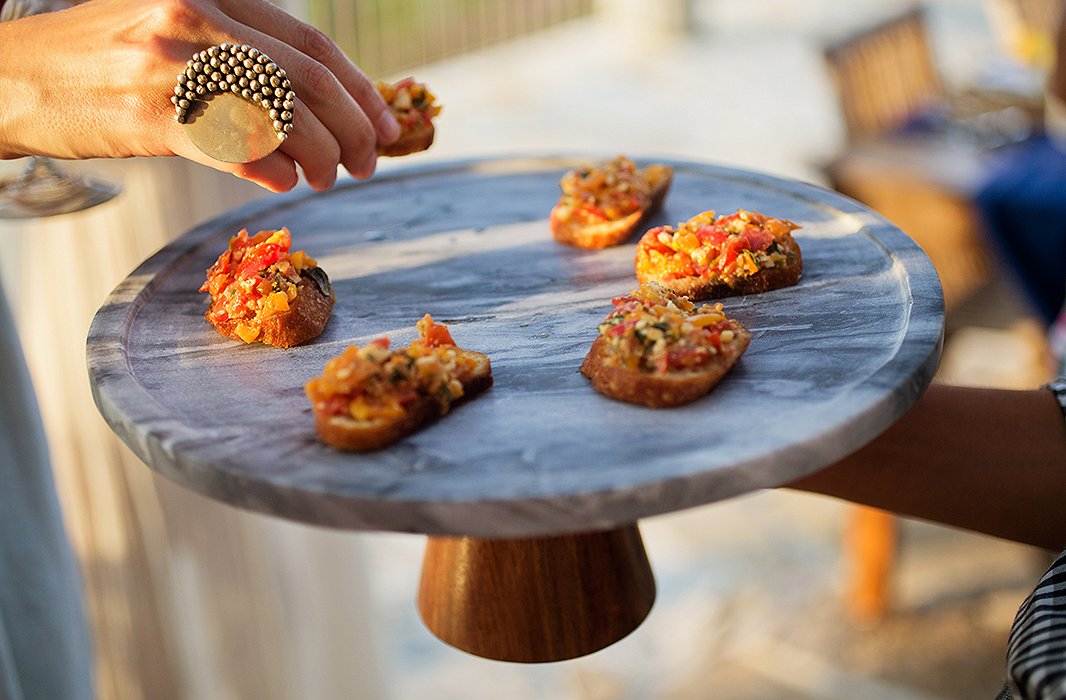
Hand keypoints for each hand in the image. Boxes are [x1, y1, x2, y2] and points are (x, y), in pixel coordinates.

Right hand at [0, 0, 400, 191]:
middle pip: (312, 84)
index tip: (386, 125)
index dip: (363, 91)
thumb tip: (326, 104)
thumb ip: (246, 53)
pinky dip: (275, 172)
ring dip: (322, 159)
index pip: (314, 46)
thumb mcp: (178, 30)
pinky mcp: (153, 116)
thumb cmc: (104, 61)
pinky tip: (284, 181)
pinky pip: (240, 151)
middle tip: (367, 163)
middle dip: (355, 131)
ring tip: (326, 179)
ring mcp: (175, 67)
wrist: (15, 78)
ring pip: (285, 119)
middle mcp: (198, 20)